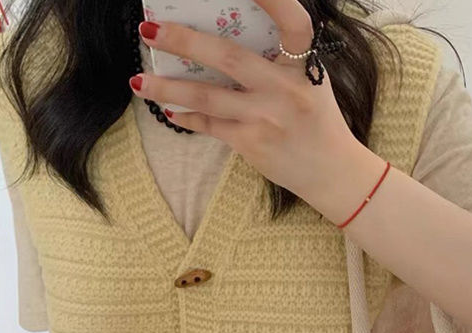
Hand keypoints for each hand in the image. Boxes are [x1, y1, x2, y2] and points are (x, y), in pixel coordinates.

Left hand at [130, 0, 356, 199]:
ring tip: (139, 81)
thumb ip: (278, 61)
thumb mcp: (308, 82)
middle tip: (149, 31)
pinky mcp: (252, 143)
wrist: (332, 172)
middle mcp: (285, 89)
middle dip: (184, 42)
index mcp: (303, 66)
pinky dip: (187, 117)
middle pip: (229, 57)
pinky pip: (210, 126)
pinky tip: (169, 109)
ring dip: (168, 88)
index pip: (292, 22)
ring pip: (207, 97)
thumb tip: (222, 40)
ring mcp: (266, 118)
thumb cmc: (317, 121)